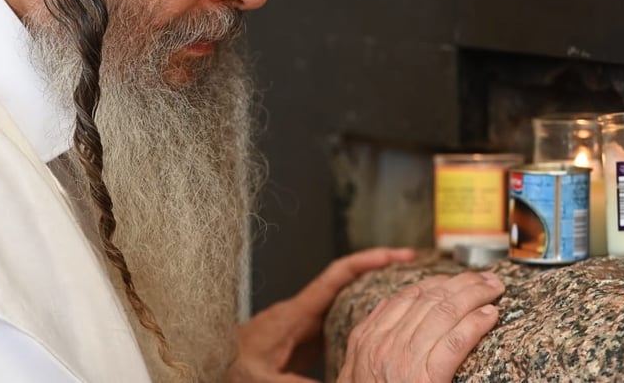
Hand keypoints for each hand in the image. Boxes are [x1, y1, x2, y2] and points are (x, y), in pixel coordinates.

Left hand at [230, 247, 416, 381]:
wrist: (210, 364)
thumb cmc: (227, 364)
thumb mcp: (263, 378)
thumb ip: (296, 382)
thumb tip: (340, 382)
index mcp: (295, 313)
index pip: (337, 276)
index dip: (368, 260)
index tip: (397, 254)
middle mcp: (302, 313)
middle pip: (348, 283)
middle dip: (380, 272)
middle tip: (414, 272)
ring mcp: (303, 326)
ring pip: (345, 302)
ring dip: (372, 296)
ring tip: (405, 297)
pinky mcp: (302, 342)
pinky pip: (337, 323)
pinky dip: (360, 321)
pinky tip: (377, 332)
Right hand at [337, 271, 503, 381]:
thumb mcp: (355, 369)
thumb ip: (369, 336)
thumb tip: (386, 304)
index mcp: (368, 340)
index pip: (407, 297)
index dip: (437, 283)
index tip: (457, 279)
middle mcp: (385, 346)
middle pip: (429, 299)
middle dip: (461, 283)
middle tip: (486, 279)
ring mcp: (405, 362)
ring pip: (444, 313)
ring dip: (474, 296)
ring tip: (494, 290)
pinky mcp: (427, 380)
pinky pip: (455, 342)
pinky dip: (475, 324)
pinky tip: (490, 315)